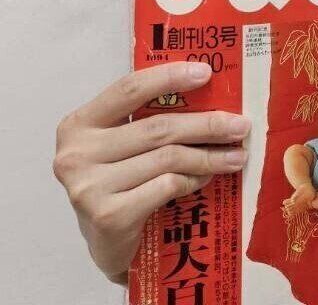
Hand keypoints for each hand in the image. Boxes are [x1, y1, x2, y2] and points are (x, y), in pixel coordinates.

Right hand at [53, 62, 249, 284]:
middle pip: (158, 127)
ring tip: (236, 156)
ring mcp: (89, 187)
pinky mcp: (108, 216)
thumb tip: (215, 100)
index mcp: (79, 125)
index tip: (206, 72)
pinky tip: (207, 178)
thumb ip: (150, 121)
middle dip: (208, 125)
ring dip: (210, 156)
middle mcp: (76, 154)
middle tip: (241, 126)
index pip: (128, 89)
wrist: (107, 244)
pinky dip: (194, 179)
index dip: (168, 77)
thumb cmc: (121, 185)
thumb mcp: (125, 147)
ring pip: (168, 158)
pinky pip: (167, 186)